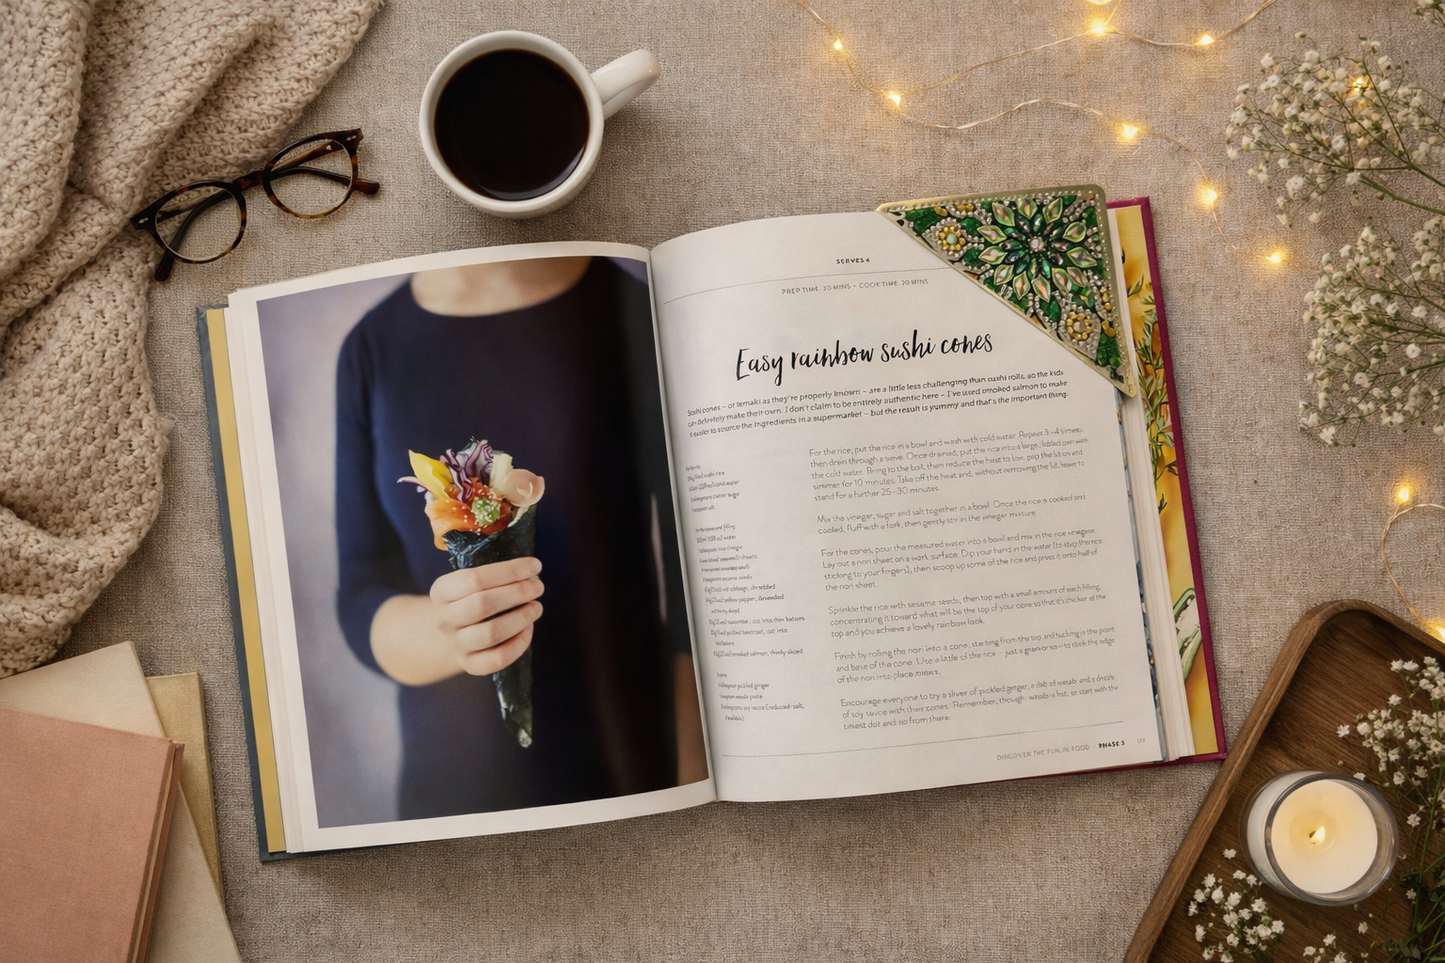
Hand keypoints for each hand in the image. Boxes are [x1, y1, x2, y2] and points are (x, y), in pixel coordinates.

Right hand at [430, 557, 543, 675]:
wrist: (455, 631)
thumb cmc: (471, 598)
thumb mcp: (472, 581)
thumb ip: (495, 574)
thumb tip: (531, 569)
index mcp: (442, 591)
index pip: (474, 579)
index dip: (509, 571)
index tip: (534, 566)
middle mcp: (444, 618)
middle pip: (482, 605)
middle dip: (517, 593)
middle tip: (537, 587)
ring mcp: (456, 644)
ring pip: (492, 633)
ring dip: (521, 618)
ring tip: (536, 607)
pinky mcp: (470, 663)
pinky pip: (499, 658)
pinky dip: (519, 643)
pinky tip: (528, 628)